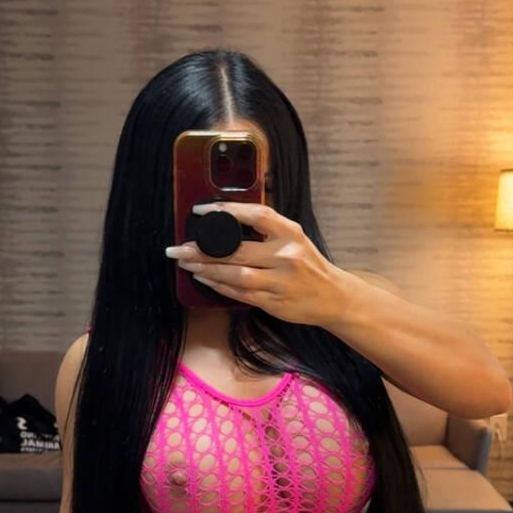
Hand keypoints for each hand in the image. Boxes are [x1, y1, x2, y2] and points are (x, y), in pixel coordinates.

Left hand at [165, 201, 348, 326]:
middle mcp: (286, 255)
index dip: (226, 211)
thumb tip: (225, 221)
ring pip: (235, 275)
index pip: (256, 215)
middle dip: (202, 249)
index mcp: (290, 232)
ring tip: (186, 264)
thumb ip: (267, 230)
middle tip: (179, 248)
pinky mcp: (273, 302)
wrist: (334, 297)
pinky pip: (240, 293)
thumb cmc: (308, 264)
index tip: (200, 210)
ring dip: (206, 269)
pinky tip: (203, 278)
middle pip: (237, 250)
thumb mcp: (295, 238)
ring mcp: (280, 281)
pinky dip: (219, 285)